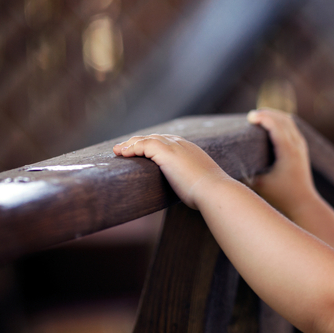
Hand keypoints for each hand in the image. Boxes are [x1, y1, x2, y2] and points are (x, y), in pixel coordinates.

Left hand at [113, 134, 229, 209]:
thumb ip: (195, 184)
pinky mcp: (166, 153)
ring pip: (147, 139)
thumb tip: (195, 195)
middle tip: (125, 149)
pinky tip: (123, 154)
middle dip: (139, 141)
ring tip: (118, 151)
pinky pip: (143, 145)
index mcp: (192, 151)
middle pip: (155, 137)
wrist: (215, 191)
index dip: (153, 145)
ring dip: (131, 144)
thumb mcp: (202, 185)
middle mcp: (183, 145)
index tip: (142, 151)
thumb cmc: (211, 193)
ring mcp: (175, 147)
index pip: (169, 142)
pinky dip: (132, 148)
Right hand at [247, 108, 317, 214]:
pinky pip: (291, 127)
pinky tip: (269, 125)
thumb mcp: (259, 185)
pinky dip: (280, 122)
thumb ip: (243, 174)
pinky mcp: (302, 149)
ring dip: (274, 116)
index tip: (249, 117)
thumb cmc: (280, 196)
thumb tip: (224, 165)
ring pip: (289, 121)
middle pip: (283, 119)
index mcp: (288, 152)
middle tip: (251, 116)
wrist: (303, 204)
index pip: (276, 126)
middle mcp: (297, 146)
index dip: (263, 117)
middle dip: (267, 113)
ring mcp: (301, 146)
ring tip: (258, 117)